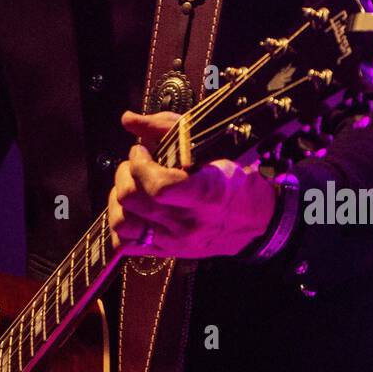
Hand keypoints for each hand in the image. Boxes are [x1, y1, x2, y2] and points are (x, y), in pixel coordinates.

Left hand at [107, 110, 278, 259]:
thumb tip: (128, 119)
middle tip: (137, 163)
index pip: (158, 187)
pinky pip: (124, 244)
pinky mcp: (166, 253)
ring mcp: (175, 242)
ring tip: (133, 185)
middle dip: (126, 173)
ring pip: (122, 223)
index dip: (141, 165)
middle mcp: (188, 223)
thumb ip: (168, 128)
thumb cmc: (234, 179)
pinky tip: (134, 209)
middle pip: (133, 200)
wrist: (253, 220)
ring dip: (119, 199)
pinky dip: (121, 224)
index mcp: (206, 194)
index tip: (143, 151)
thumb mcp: (213, 146)